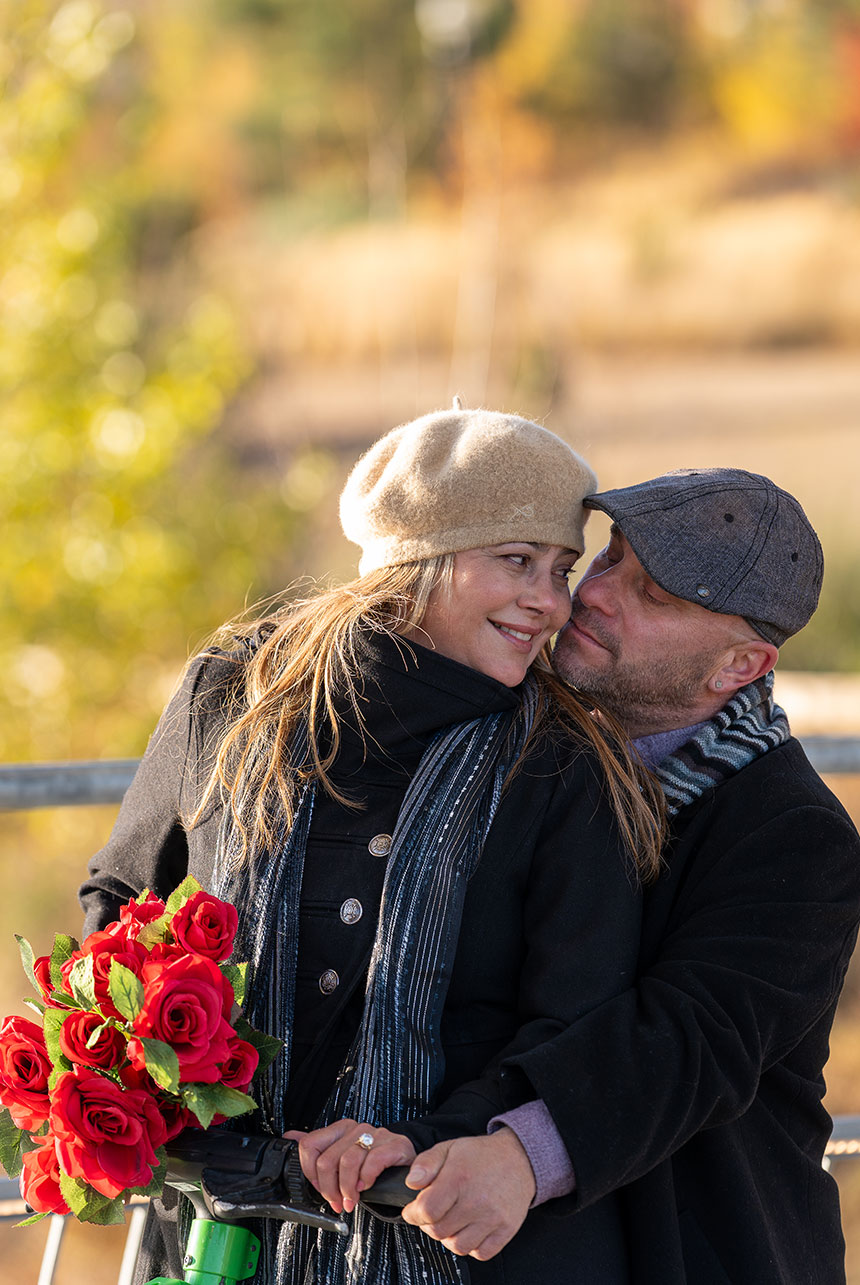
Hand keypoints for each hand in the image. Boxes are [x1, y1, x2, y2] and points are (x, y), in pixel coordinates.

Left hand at [284, 1119, 415, 1214]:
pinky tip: (367, 1187)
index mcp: (340, 1129)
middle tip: (337, 1201)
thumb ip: (317, 1147)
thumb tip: (290, 1137)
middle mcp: (356, 1129)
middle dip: (329, 1189)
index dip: (312, 1175)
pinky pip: (372, 1162)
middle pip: (327, 1160)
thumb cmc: (372, 1165)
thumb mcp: (342, 1156)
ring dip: (347, 1189)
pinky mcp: (395, 1145)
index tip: (321, 1189)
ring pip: (347, 1162)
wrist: (405, 1167)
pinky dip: (366, 1179)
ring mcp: (376, 1134)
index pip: (310, 1146)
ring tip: (351, 1200)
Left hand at [401, 1127, 535, 1259]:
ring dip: (448, 1237)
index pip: (427, 1210)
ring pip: (458, 1246)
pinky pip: (480, 1253)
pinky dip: (471, 1246)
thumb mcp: (449, 1148)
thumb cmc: (481, 1154)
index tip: (413, 1210)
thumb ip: (425, 1163)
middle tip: (433, 1214)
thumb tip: (411, 1183)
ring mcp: (493, 1218)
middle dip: (429, 1224)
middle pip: (439, 1231)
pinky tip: (469, 1229)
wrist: (519, 1158)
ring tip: (450, 1221)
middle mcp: (476, 1201)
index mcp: (459, 1178)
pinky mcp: (506, 1230)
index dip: (414, 1214)